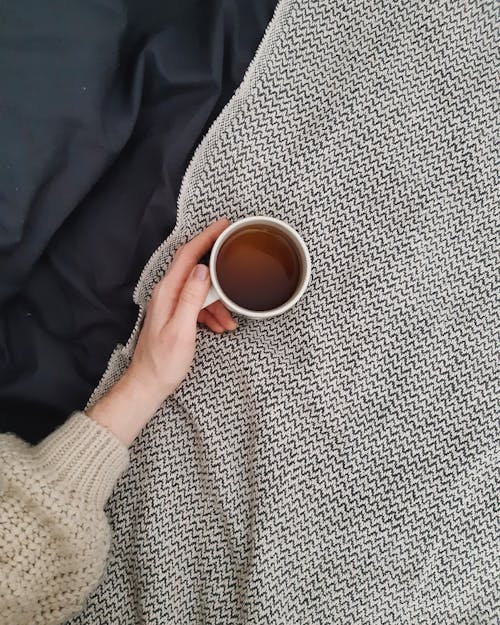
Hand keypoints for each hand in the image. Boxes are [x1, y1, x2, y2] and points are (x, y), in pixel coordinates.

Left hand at [87, 219, 235, 444]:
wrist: (148, 384)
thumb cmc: (163, 362)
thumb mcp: (182, 330)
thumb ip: (191, 298)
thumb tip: (202, 269)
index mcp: (167, 292)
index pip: (188, 255)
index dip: (206, 237)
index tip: (224, 225)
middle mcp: (167, 293)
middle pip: (195, 269)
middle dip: (218, 269)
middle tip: (236, 261)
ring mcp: (171, 303)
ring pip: (200, 291)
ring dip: (218, 302)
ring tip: (230, 323)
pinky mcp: (175, 315)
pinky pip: (198, 306)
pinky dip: (211, 313)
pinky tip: (221, 328)